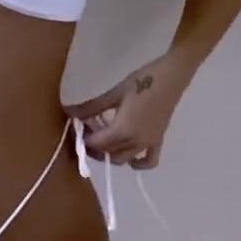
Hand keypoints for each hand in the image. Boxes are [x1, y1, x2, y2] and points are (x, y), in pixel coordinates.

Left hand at [61, 53, 187, 169]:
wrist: (171, 77)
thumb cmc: (141, 81)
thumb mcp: (114, 94)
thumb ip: (91, 107)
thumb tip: (69, 112)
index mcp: (122, 131)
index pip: (96, 143)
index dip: (83, 138)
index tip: (75, 128)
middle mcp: (135, 143)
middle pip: (108, 153)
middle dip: (93, 146)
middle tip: (86, 131)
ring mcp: (148, 144)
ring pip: (123, 159)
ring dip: (110, 154)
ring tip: (102, 137)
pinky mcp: (158, 141)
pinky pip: (148, 161)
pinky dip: (138, 164)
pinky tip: (129, 157)